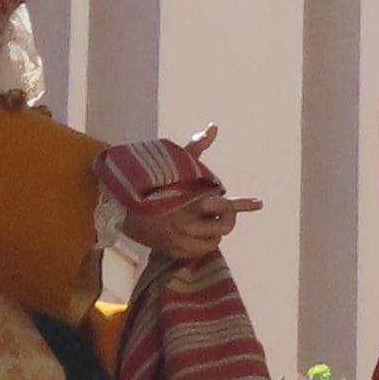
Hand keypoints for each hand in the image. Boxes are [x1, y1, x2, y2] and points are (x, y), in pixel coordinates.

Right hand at [128, 130, 256, 263]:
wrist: (119, 206)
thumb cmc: (150, 182)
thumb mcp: (173, 165)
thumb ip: (196, 148)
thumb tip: (214, 127)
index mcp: (189, 202)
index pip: (223, 205)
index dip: (242, 204)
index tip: (259, 203)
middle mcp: (186, 224)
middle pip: (223, 228)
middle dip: (228, 218)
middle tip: (225, 211)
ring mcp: (179, 240)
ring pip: (213, 242)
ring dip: (215, 231)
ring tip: (207, 219)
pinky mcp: (172, 251)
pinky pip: (198, 252)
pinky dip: (202, 243)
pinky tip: (196, 231)